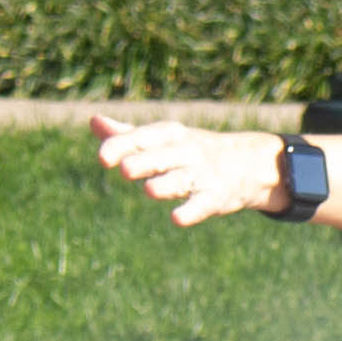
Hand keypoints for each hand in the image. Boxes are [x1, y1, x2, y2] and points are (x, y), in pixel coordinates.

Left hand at [92, 114, 286, 227]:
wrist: (248, 164)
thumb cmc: (192, 151)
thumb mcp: (163, 138)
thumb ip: (127, 134)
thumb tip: (93, 121)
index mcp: (170, 134)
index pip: (144, 137)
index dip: (123, 146)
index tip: (102, 158)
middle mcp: (186, 151)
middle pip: (162, 157)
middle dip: (144, 163)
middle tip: (124, 170)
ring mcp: (203, 174)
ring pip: (181, 180)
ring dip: (166, 185)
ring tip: (150, 190)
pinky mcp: (217, 197)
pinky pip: (203, 204)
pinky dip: (191, 211)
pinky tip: (178, 218)